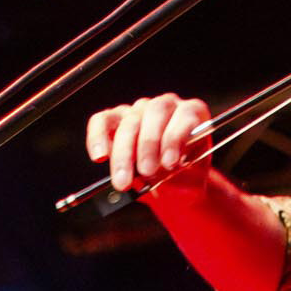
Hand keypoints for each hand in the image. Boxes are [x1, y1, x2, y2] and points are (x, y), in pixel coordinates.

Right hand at [85, 94, 212, 198]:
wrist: (172, 184)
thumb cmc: (186, 178)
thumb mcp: (192, 180)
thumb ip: (183, 175)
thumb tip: (163, 172)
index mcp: (192, 114)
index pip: (184, 115)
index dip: (175, 137)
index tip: (170, 163)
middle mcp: (165, 106)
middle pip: (153, 114)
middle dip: (148, 145)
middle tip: (147, 172)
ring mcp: (139, 110)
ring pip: (128, 121)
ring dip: (124, 152)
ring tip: (123, 180)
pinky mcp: (115, 119)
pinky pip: (102, 121)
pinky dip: (98, 137)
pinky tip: (100, 157)